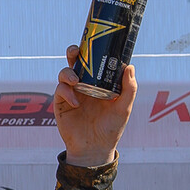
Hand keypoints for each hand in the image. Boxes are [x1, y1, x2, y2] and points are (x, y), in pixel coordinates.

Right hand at [54, 50, 134, 167]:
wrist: (95, 149)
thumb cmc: (111, 128)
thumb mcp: (124, 108)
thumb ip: (128, 89)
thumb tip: (130, 66)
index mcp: (98, 82)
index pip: (93, 61)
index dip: (91, 50)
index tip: (94, 41)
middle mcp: (84, 84)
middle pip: (75, 62)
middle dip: (73, 52)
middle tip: (75, 51)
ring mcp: (71, 93)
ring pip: (65, 73)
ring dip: (68, 73)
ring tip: (76, 81)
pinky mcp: (61, 103)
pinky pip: (60, 91)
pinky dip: (66, 93)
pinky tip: (76, 102)